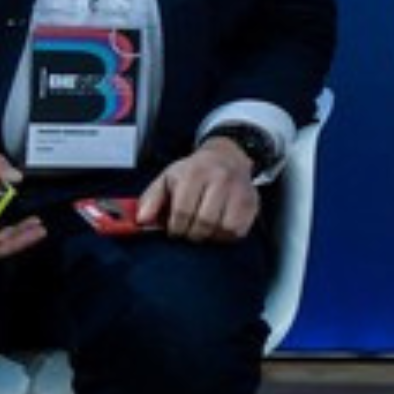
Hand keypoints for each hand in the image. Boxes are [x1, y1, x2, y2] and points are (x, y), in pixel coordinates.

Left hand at [139, 138, 261, 241]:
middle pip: (204, 223)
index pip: (183, 212)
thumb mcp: (167, 179)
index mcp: (195, 173)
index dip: (175, 228)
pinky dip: (226, 235)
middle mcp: (221, 179)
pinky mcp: (252, 203)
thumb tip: (141, 220)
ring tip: (204, 228)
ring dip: (210, 236)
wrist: (227, 157)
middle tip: (188, 230)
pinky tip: (219, 226)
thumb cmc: (193, 172)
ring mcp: (239, 191)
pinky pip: (238, 231)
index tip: (173, 229)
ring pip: (223, 229)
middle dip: (192, 233)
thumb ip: (151, 200)